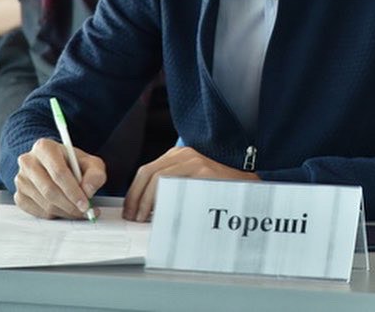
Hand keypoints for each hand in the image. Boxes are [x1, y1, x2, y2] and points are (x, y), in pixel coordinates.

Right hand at [13, 138, 106, 218]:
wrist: (56, 164)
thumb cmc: (72, 163)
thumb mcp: (89, 162)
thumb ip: (95, 173)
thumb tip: (88, 190)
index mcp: (44, 147)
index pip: (59, 172)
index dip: (73, 191)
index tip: (85, 203)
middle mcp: (28, 162)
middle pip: (50, 190)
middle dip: (70, 205)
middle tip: (84, 211)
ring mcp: (21, 180)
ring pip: (45, 203)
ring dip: (64, 211)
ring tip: (77, 210)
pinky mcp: (19, 196)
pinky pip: (38, 212)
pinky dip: (54, 215)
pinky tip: (64, 209)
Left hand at [123, 146, 258, 221]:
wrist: (245, 184)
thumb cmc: (215, 187)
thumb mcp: (189, 180)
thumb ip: (170, 185)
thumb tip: (143, 208)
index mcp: (178, 155)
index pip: (145, 171)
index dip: (133, 193)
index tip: (129, 210)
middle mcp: (183, 154)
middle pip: (147, 173)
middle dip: (135, 198)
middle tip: (133, 217)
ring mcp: (193, 161)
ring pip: (157, 179)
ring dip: (145, 202)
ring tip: (144, 219)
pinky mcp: (202, 172)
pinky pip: (174, 186)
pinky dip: (163, 201)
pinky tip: (162, 214)